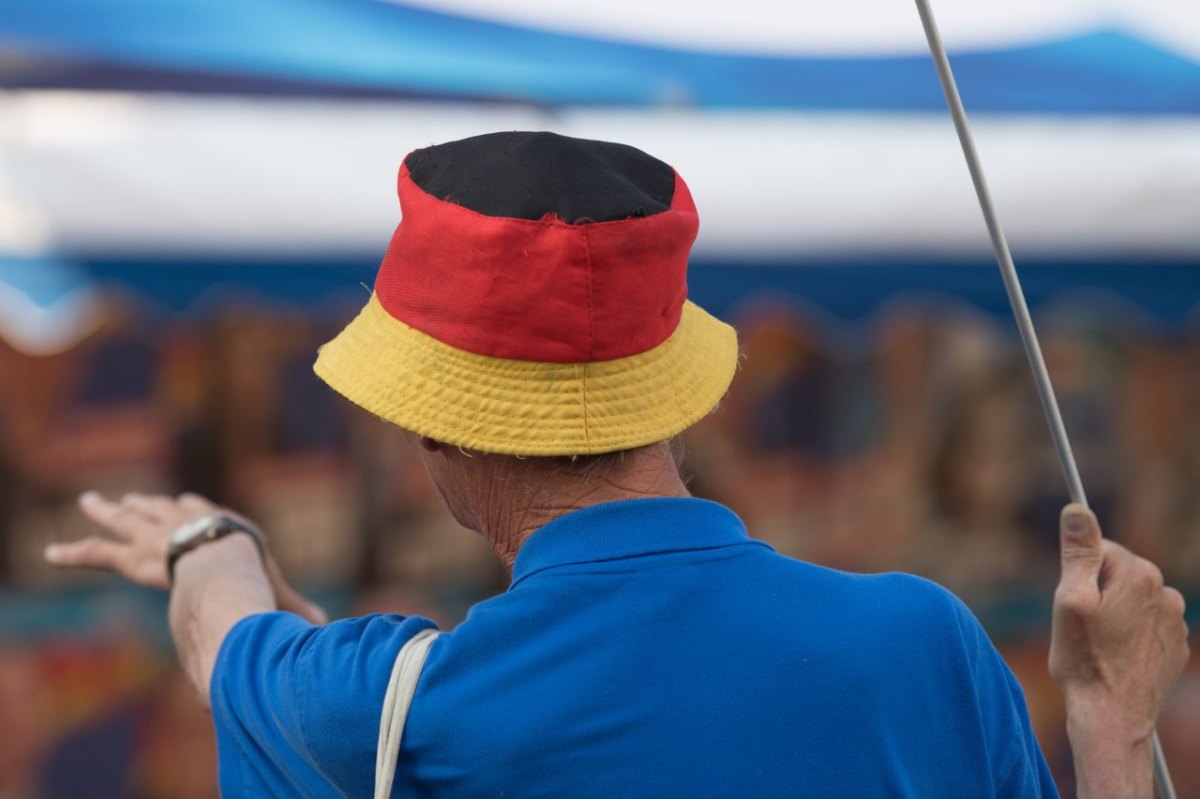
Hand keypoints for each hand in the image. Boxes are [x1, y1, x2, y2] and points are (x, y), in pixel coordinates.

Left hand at [46, 491, 325, 624]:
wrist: (223, 563)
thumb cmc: (254, 573)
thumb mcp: (275, 590)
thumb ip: (293, 609)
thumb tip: (324, 630)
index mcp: (219, 525)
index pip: (202, 510)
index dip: (192, 507)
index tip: (185, 500)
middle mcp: (185, 522)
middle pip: (162, 508)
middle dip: (146, 503)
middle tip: (129, 497)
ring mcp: (157, 536)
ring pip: (127, 521)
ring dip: (107, 513)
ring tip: (92, 502)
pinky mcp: (133, 556)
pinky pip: (98, 554)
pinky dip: (75, 555)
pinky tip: (51, 555)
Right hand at [1049, 503, 1188, 796]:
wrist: (1113, 716)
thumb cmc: (1085, 659)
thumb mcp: (1069, 600)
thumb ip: (1078, 552)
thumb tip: (1078, 509)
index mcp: (1138, 574)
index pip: (1099, 549)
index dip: (1078, 574)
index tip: (1073, 603)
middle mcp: (1165, 591)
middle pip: (1117, 572)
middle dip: (1097, 591)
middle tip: (1082, 625)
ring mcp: (1175, 620)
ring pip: (1132, 598)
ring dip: (1114, 612)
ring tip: (1099, 644)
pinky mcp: (1175, 644)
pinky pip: (1146, 623)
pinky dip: (1129, 633)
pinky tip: (1116, 656)